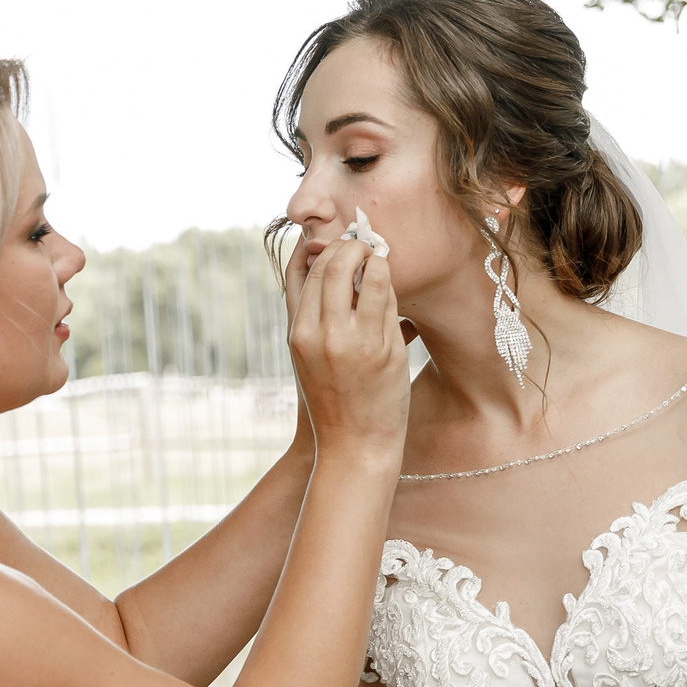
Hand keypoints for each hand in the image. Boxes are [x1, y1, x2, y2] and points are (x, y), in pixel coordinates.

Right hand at [284, 236, 407, 464]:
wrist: (351, 445)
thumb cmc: (329, 399)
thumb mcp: (307, 357)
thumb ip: (313, 318)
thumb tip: (332, 273)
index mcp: (297, 332)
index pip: (301, 271)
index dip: (318, 248)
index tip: (332, 241)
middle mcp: (319, 333)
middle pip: (330, 266)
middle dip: (348, 247)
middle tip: (362, 245)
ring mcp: (351, 340)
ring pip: (361, 274)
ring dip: (373, 258)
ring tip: (378, 259)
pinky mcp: (382, 349)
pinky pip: (387, 297)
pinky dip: (388, 282)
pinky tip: (389, 283)